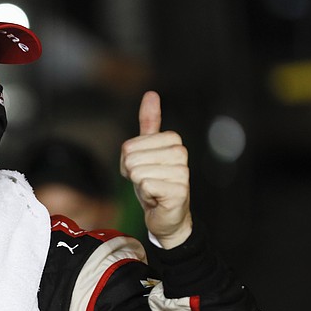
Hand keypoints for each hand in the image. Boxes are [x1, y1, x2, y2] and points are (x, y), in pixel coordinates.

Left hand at [120, 91, 191, 248]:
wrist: (167, 216)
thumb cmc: (155, 182)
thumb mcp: (146, 151)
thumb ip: (149, 123)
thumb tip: (151, 94)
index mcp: (173, 140)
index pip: (129, 146)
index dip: (128, 162)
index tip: (143, 169)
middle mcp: (181, 153)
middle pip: (131, 159)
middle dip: (133, 175)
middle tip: (147, 182)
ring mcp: (183, 172)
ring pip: (138, 173)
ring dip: (140, 186)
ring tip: (153, 190)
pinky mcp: (179, 191)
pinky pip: (146, 186)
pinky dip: (147, 196)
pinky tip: (157, 199)